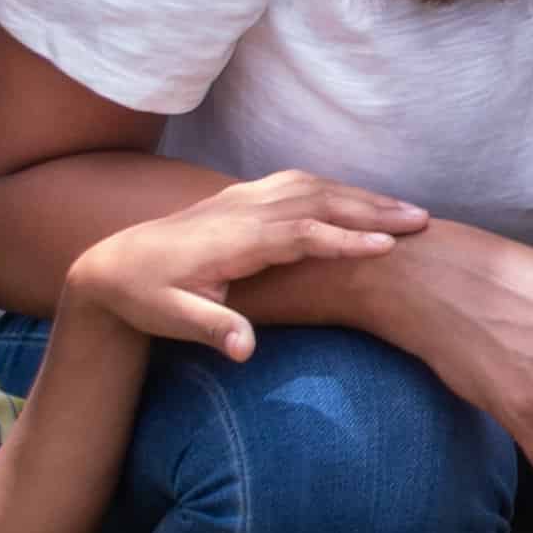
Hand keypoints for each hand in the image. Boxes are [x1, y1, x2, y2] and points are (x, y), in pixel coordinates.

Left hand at [63, 171, 426, 361]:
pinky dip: (337, 188)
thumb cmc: (144, 297)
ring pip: (313, 186)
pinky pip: (300, 183)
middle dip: (372, 209)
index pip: (300, 234)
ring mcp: (242, 197)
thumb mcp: (172, 319)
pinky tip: (361, 200)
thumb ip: (212, 328)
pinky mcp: (242, 196)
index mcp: (231, 239)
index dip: (345, 240)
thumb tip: (245, 349)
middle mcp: (241, 209)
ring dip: (362, 195)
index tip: (388, 248)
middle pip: (318, 200)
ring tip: (408, 210)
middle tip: (422, 221)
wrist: (110, 263)